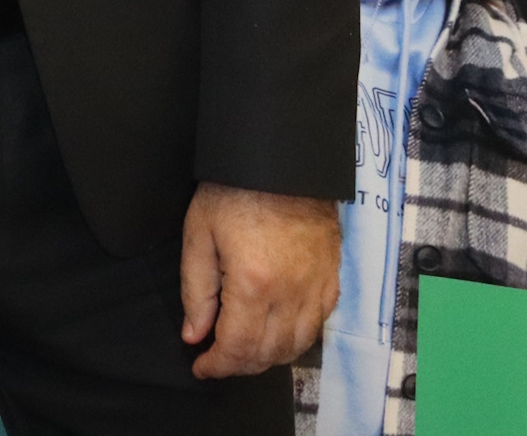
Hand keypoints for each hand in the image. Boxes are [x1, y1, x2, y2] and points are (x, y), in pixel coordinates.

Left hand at [178, 183, 338, 379]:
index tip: (201, 366)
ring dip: (269, 357)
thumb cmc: (234, 191)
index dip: (217, 365)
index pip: (238, 347)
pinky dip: (297, 338)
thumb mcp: (199, 234)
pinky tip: (278, 331)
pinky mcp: (332, 277)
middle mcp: (291, 293)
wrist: (282, 160)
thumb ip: (196, 290)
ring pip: (297, 345)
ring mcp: (317, 286)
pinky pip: (319, 324)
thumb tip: (194, 334)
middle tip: (218, 359)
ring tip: (245, 350)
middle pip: (268, 353)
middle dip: (239, 365)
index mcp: (253, 283)